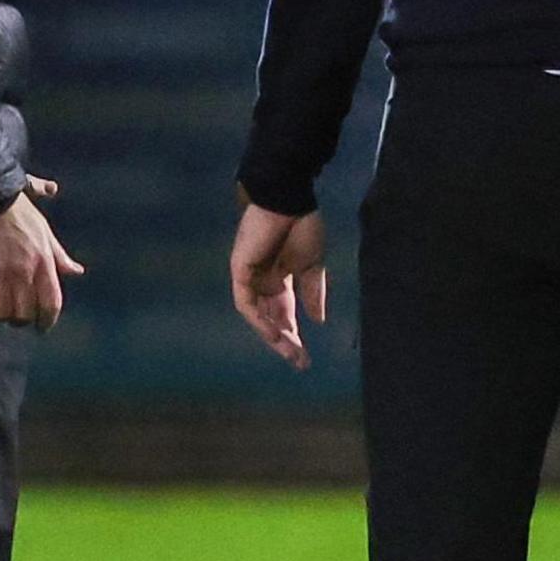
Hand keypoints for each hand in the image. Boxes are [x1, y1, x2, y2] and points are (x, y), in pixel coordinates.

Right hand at [0, 191, 85, 329]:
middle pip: (25, 312)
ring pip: (1, 312)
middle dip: (22, 320)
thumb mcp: (45, 231)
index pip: (51, 301)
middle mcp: (24, 272)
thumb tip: (77, 271)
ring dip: (0, 315)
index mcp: (44, 262)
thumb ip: (59, 255)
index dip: (48, 319)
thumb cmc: (18, 211)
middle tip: (18, 319)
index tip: (43, 327)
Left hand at [231, 204, 327, 369]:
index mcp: (281, 278)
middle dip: (286, 341)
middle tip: (300, 362)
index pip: (285, 314)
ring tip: (289, 351)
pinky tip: (274, 332)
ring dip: (272, 335)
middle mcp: (264, 281)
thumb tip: (319, 321)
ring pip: (258, 316)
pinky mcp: (240, 271)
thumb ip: (314, 292)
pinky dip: (259, 319)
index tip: (307, 356)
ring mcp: (250, 277)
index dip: (295, 335)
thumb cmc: (302, 225)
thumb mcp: (313, 264)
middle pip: (272, 319)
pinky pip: (246, 303)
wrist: (287, 199)